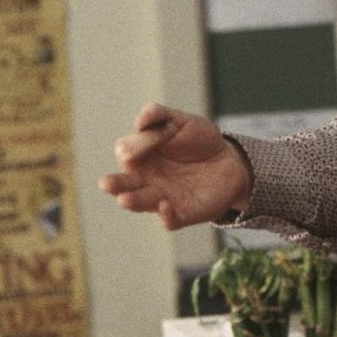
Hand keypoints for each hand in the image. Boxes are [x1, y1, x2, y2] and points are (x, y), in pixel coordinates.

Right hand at [98, 103, 251, 229]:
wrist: (230, 160)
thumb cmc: (199, 141)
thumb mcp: (183, 122)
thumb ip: (160, 116)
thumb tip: (142, 118)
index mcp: (142, 158)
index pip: (128, 152)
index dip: (141, 143)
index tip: (165, 132)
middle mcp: (147, 180)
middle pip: (124, 184)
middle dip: (115, 184)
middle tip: (106, 183)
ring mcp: (163, 198)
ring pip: (142, 203)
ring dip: (133, 202)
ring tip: (124, 199)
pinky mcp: (184, 213)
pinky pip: (171, 221)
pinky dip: (167, 217)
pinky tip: (166, 206)